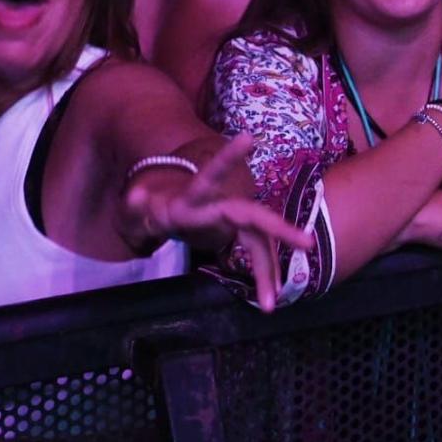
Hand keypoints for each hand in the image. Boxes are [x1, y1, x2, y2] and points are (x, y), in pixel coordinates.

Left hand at [124, 135, 313, 311]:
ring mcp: (235, 220)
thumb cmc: (155, 207)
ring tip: (269, 304)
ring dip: (268, 272)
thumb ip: (137, 205)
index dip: (227, 157)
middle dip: (281, 230)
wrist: (171, 211)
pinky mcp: (240, 235)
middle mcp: (223, 204)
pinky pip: (257, 255)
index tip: (248, 136)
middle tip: (308, 243)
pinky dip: (263, 276)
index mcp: (197, 194)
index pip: (212, 175)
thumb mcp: (140, 209)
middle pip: (256, 216)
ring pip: (260, 243)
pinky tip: (268, 297)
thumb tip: (134, 196)